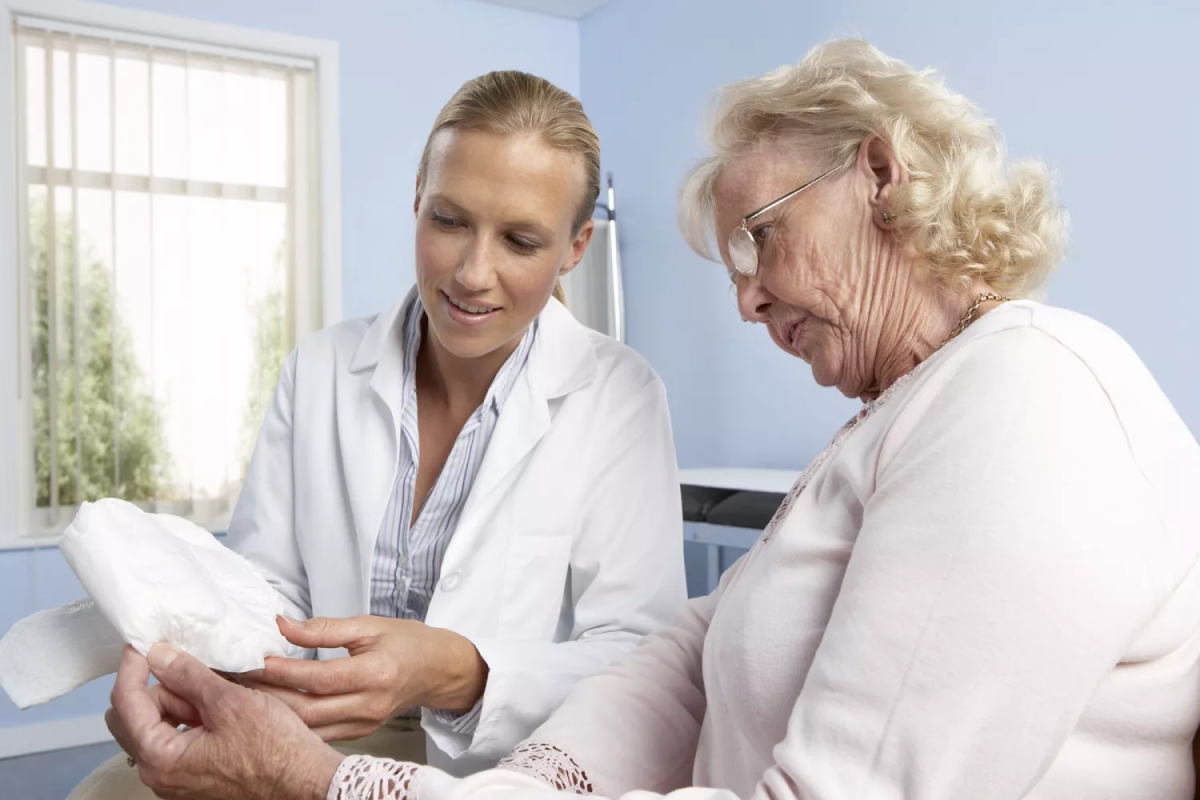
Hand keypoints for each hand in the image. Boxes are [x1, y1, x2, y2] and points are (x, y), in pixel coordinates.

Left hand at [106, 644, 343, 799]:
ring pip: (155, 725)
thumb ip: (188, 675)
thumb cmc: (275, 750)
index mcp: (160, 758)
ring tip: (215, 691)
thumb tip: (159, 655)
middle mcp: (160, 774)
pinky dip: (189, 716)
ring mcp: (175, 777)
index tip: (145, 643)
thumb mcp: (230, 702)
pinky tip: (217, 707)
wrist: (304, 780)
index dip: (135, 665)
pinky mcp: (193, 774)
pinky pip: (175, 738)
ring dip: (176, 701)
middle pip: (132, 716)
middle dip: (155, 686)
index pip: (126, 702)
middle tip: (189, 669)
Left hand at [240, 615, 488, 741]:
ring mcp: (365, 724)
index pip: (320, 677)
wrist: (437, 670)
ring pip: (309, 728)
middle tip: (237, 680)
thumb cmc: (408, 643)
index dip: (283, 671)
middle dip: (268, 696)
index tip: (253, 659)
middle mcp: (370, 704)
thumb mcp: (370, 625)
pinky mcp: (360, 733)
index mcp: (376, 673)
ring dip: (273, 713)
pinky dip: (292, 723)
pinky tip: (270, 710)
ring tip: (245, 695)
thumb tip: (283, 626)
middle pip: (308, 710)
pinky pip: (318, 733)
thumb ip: (324, 628)